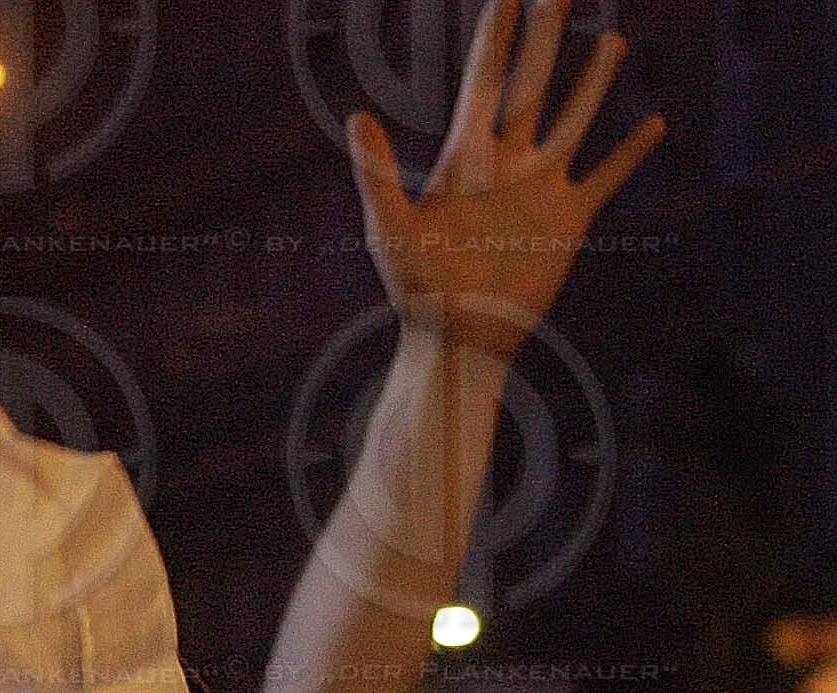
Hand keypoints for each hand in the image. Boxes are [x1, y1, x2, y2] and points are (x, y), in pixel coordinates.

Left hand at [347, 0, 663, 355]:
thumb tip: (356, 115)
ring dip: (594, 82)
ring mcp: (540, 187)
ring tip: (612, 39)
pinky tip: (654, 123)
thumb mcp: (390, 228)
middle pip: (531, 85)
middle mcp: (505, 162)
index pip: (483, 80)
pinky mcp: (568, 219)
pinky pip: (607, 176)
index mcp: (463, 157)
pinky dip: (632, 152)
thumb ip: (376, 172)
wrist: (457, 338)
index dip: (495, 36)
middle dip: (544, 40)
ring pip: (574, 119)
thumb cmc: (414, 290)